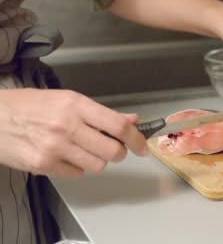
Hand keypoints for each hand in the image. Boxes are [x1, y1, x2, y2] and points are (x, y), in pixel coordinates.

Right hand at [0, 89, 147, 177]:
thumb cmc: (29, 106)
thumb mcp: (67, 100)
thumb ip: (102, 113)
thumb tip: (132, 120)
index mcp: (75, 105)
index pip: (118, 126)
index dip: (137, 139)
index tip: (142, 146)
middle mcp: (67, 126)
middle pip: (112, 150)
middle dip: (117, 152)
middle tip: (110, 147)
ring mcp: (54, 147)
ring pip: (98, 165)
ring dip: (96, 160)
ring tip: (81, 149)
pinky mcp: (43, 165)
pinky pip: (77, 174)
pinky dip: (76, 168)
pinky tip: (64, 155)